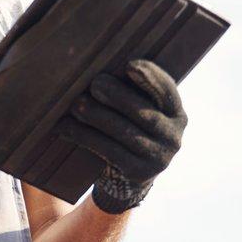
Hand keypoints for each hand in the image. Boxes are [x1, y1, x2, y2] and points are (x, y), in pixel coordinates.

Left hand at [56, 59, 186, 213]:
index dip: (151, 78)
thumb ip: (131, 91)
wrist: (127, 177)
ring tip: (76, 104)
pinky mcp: (139, 173)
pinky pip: (108, 150)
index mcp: (176, 113)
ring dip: (97, 116)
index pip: (167, 91)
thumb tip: (100, 65)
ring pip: (124, 132)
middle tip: (95, 84)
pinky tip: (66, 127)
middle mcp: (173, 136)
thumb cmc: (128, 128)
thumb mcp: (139, 110)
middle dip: (117, 96)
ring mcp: (158, 158)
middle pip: (144, 112)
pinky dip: (85, 136)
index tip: (130, 65)